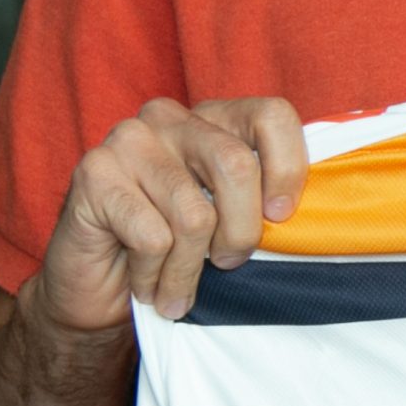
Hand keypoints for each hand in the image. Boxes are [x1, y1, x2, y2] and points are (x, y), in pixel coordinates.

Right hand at [33, 97, 308, 334]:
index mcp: (214, 120)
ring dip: (190, 269)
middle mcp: (170, 118)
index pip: (272, 115)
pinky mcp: (93, 173)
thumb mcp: (232, 221)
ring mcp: (128, 140)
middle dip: (241, 232)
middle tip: (226, 264)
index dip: (287, 168)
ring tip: (179, 288)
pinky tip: (146, 282)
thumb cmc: (177, 254)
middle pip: (236, 165)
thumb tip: (312, 210)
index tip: (281, 218)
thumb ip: (266, 202)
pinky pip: (153, 237)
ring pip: (194, 213)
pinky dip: (156, 274)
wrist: (99, 289)